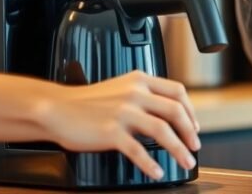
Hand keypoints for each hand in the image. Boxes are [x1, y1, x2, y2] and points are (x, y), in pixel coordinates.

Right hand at [37, 70, 200, 179]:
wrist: (57, 108)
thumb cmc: (87, 102)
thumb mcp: (121, 87)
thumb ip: (143, 94)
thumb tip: (167, 113)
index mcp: (139, 80)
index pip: (177, 91)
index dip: (191, 110)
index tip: (194, 127)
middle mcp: (135, 93)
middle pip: (175, 111)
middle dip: (190, 132)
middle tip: (195, 147)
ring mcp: (123, 112)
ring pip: (162, 130)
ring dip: (179, 149)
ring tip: (186, 162)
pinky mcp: (111, 131)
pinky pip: (138, 150)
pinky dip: (151, 163)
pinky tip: (156, 171)